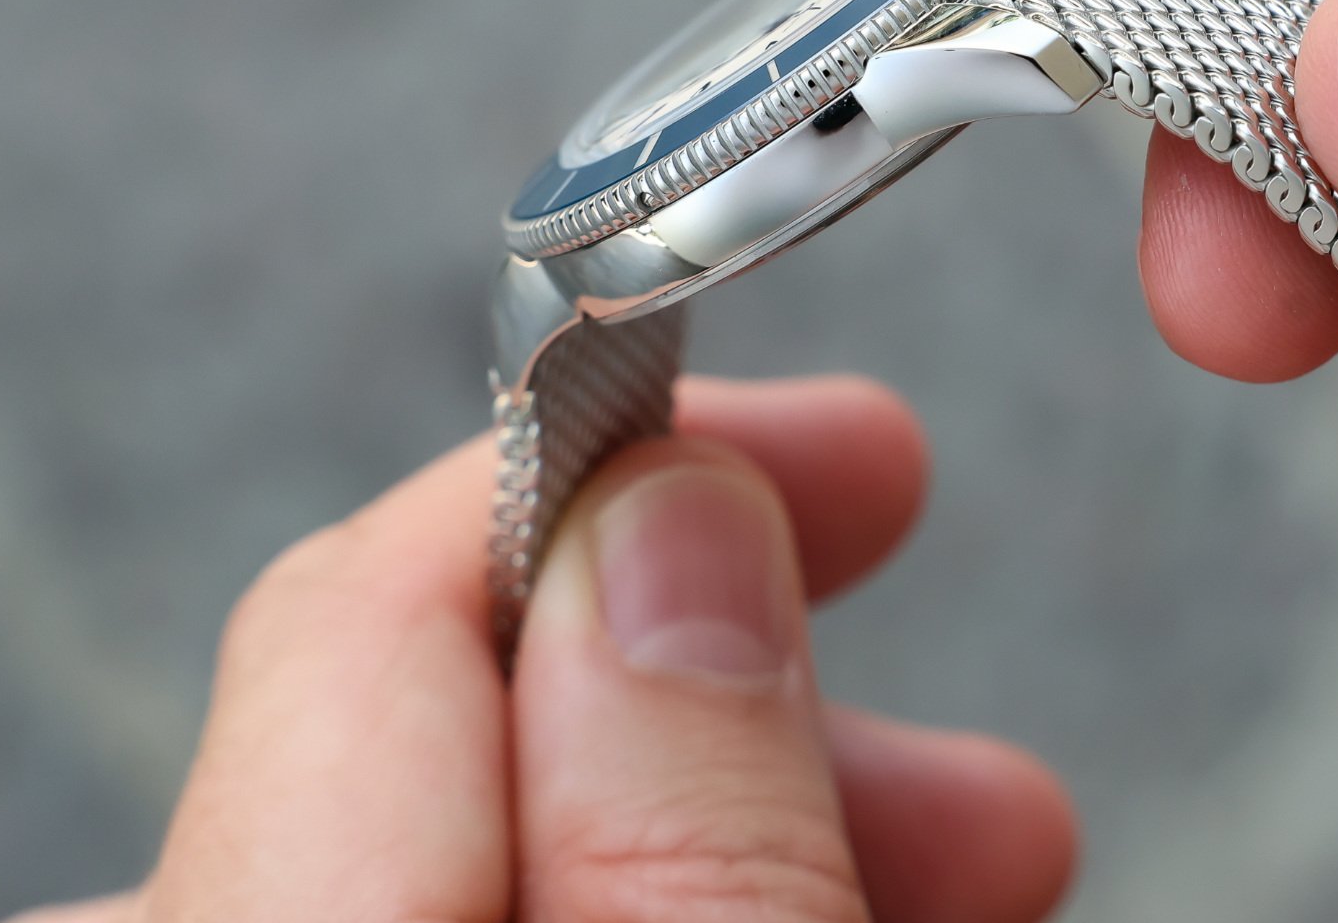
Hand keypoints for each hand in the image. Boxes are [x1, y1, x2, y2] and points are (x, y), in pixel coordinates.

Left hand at [10, 377, 1074, 922]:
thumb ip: (690, 844)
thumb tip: (682, 531)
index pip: (370, 618)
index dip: (630, 484)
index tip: (840, 460)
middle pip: (411, 743)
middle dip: (721, 689)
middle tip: (967, 756)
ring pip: (449, 856)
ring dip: (713, 819)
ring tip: (956, 868)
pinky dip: (633, 910)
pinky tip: (774, 917)